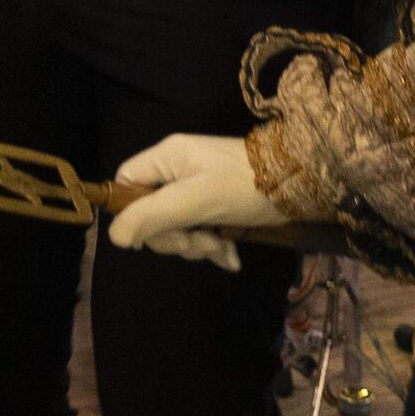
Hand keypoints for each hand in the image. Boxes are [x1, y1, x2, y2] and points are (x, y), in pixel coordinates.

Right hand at [106, 132, 283, 272]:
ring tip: (221, 246)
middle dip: (174, 236)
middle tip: (198, 242)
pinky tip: (230, 257)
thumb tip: (115, 237)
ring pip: (176, 227)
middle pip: (150, 212)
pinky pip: (198, 231)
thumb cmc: (244, 185)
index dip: (131, 213)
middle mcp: (177, 171)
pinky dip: (213, 246)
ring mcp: (196, 188)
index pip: (126, 184)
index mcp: (167, 158)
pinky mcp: (215, 205)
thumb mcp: (195, 201)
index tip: (148, 236)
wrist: (300, 182)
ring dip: (197, 245)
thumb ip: (153, 216)